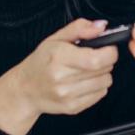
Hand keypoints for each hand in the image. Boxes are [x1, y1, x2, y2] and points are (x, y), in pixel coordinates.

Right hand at [0, 19, 118, 134]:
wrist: (24, 89)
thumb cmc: (40, 62)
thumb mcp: (55, 39)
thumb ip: (79, 28)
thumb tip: (101, 26)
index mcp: (59, 57)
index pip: (97, 59)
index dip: (109, 52)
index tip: (107, 48)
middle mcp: (62, 78)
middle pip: (104, 70)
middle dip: (105, 61)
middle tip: (93, 57)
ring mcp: (68, 95)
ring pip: (105, 82)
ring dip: (102, 74)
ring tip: (87, 70)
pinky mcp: (73, 107)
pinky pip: (100, 95)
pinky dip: (97, 87)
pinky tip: (83, 82)